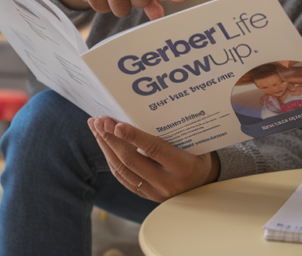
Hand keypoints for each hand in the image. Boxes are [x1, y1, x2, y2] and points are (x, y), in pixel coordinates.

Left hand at [87, 116, 218, 201]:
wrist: (205, 183)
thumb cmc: (200, 155)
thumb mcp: (196, 142)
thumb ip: (175, 131)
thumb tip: (148, 106)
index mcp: (183, 167)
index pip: (154, 150)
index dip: (133, 137)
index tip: (116, 125)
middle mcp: (167, 182)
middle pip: (131, 160)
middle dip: (111, 139)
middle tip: (99, 120)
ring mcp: (155, 192)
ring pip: (122, 170)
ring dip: (106, 147)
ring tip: (96, 128)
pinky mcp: (146, 195)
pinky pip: (122, 177)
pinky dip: (111, 159)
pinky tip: (104, 144)